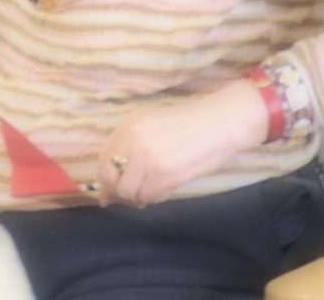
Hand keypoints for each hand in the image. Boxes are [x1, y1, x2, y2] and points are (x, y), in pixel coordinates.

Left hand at [97, 79, 268, 207]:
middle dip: (119, 194)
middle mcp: (132, 140)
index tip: (106, 194)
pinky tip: (165, 189)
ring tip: (154, 191)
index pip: (104, 159)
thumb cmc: (189, 122)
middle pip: (113, 179)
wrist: (219, 123)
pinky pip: (150, 196)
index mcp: (128, 125)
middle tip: (132, 200)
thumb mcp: (152, 123)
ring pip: (130, 192)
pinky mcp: (164, 174)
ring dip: (139, 198)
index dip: (104, 180)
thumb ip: (131, 144)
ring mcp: (147, 158)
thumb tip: (114, 177)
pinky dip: (155, 198)